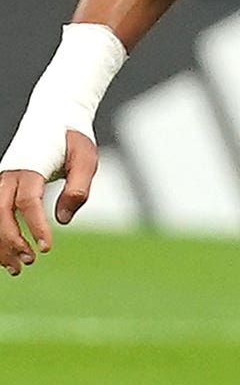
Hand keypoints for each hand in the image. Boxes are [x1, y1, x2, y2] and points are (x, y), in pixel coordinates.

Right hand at [0, 135, 96, 274]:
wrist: (54, 116)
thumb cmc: (73, 139)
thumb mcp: (86, 159)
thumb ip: (78, 188)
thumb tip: (63, 220)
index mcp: (29, 167)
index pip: (27, 201)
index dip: (35, 226)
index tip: (47, 248)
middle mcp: (9, 175)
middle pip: (0, 212)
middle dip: (11, 239)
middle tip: (31, 261)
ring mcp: (3, 181)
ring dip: (1, 243)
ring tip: (18, 268)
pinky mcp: (3, 187)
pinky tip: (7, 257)